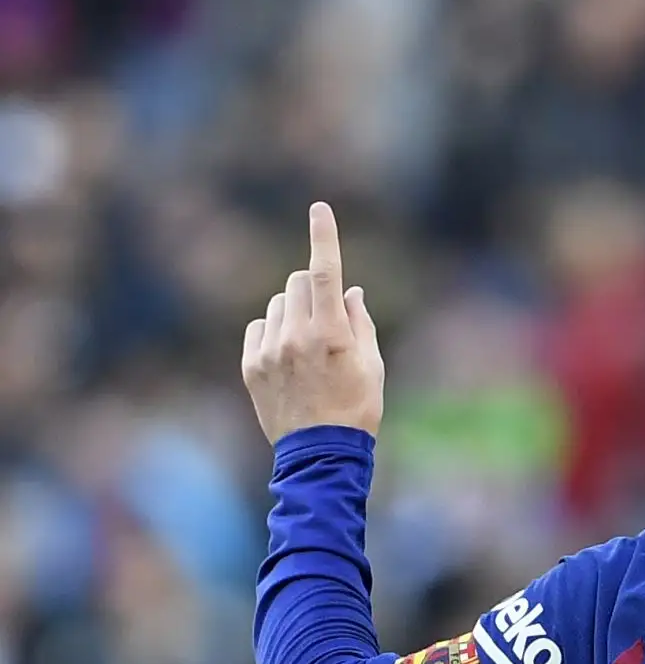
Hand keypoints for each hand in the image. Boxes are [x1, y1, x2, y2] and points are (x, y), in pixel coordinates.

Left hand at [242, 203, 383, 444]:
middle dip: (314, 289)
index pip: (325, 273)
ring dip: (294, 312)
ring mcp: (270, 351)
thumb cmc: (357, 409)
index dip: (323, 237)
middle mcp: (295, 336)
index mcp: (330, 334)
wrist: (320, 453)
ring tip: (307, 348)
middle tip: (327, 319)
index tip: (319, 209)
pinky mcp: (251, 365)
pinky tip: (288, 358)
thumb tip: (349, 291)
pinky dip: (274, 332)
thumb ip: (360, 323)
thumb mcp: (373, 366)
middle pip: (299, 282)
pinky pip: (259, 326)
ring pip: (279, 303)